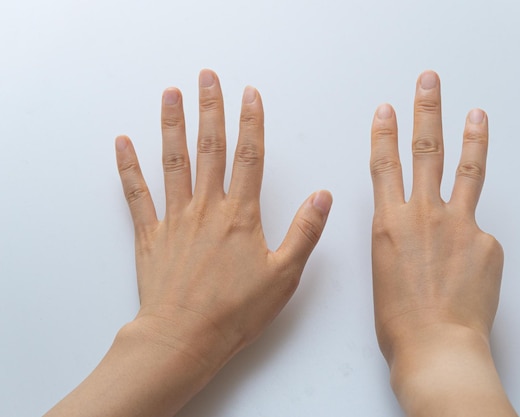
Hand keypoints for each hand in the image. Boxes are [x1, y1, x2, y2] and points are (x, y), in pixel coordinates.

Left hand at [116, 69, 332, 370]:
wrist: (184, 338)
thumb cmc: (235, 311)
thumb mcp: (284, 275)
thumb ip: (305, 232)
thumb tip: (322, 197)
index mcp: (240, 216)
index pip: (249, 157)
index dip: (251, 123)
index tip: (250, 94)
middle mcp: (207, 208)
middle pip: (210, 149)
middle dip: (210, 109)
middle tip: (207, 77)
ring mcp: (175, 219)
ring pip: (174, 162)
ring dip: (172, 125)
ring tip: (171, 94)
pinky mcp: (150, 235)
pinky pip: (137, 194)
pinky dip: (128, 167)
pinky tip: (123, 142)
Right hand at [370, 70, 514, 415]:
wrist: (436, 346)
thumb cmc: (400, 320)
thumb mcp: (384, 269)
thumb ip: (401, 238)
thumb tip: (428, 231)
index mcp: (389, 223)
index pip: (384, 165)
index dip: (384, 134)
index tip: (386, 110)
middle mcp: (424, 215)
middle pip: (426, 151)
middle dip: (426, 111)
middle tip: (428, 83)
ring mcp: (460, 225)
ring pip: (466, 171)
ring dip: (472, 137)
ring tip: (477, 114)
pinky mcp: (487, 241)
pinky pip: (479, 235)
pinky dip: (473, 246)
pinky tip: (466, 272)